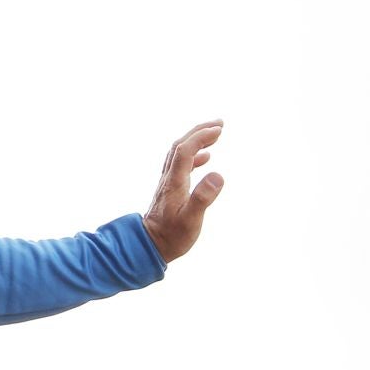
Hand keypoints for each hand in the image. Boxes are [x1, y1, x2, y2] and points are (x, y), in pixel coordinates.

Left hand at [143, 120, 224, 263]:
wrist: (149, 245)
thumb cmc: (172, 237)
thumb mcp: (191, 220)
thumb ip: (203, 198)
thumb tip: (218, 175)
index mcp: (174, 182)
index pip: (185, 150)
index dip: (201, 137)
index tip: (219, 129)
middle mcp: (169, 178)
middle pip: (180, 146)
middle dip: (199, 131)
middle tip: (219, 124)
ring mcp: (168, 182)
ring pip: (179, 153)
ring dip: (196, 140)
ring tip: (215, 133)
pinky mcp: (170, 188)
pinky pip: (181, 164)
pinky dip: (195, 156)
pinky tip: (206, 158)